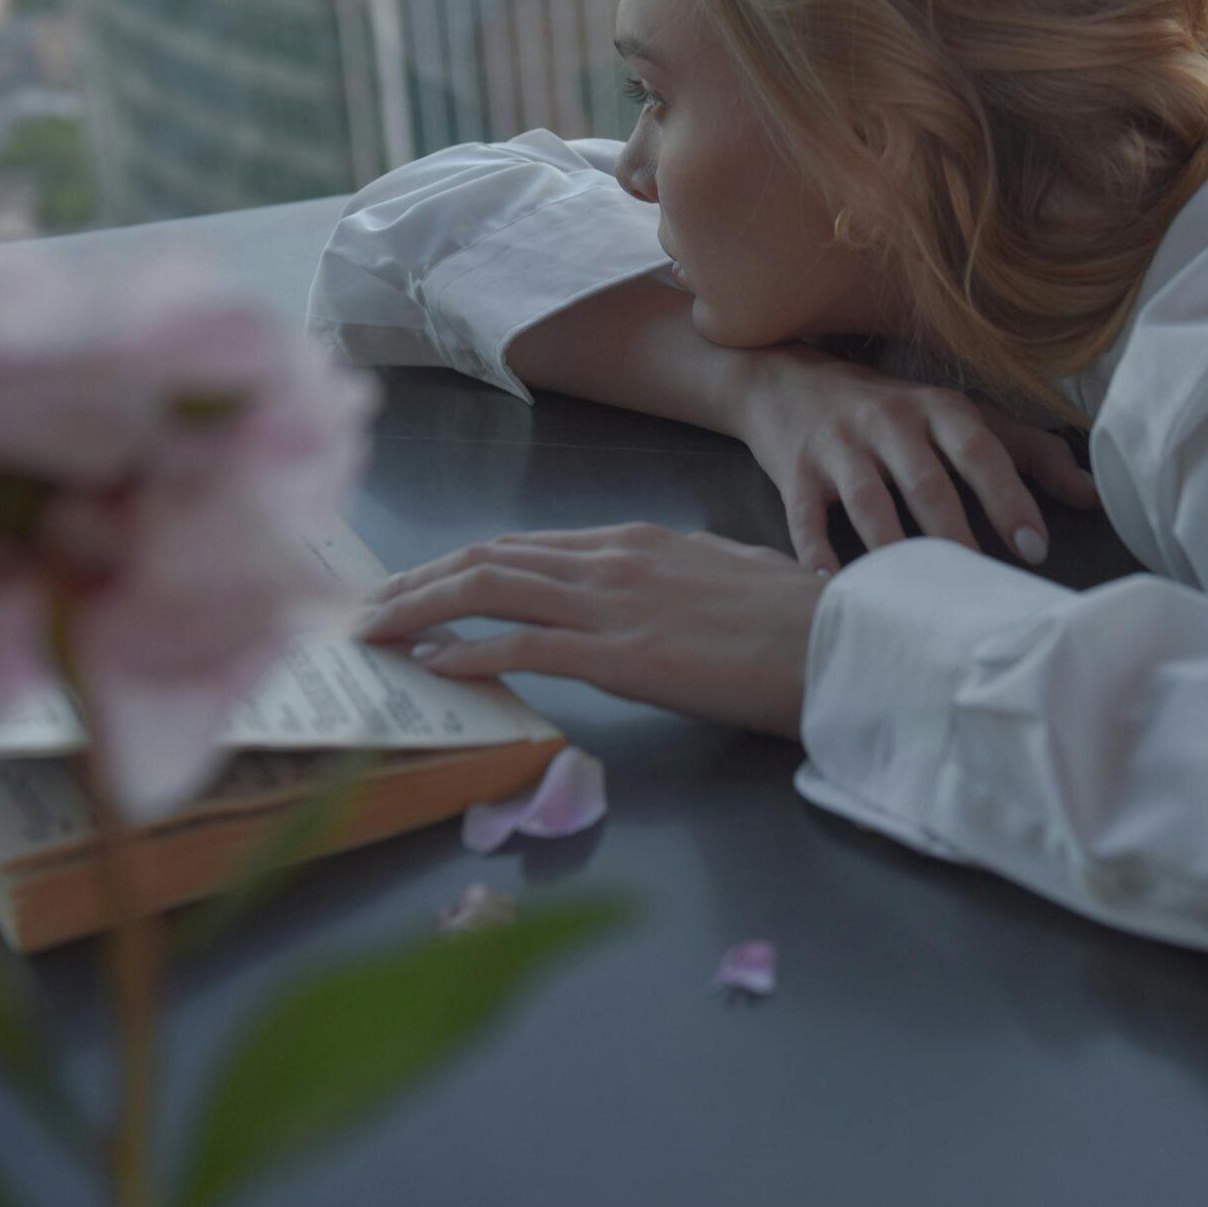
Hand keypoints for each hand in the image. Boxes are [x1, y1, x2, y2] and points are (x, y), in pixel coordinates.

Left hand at [358, 523, 823, 736]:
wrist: (842, 642)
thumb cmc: (795, 621)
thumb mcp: (717, 580)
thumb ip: (662, 583)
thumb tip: (634, 599)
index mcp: (633, 542)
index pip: (521, 548)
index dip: (457, 566)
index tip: (414, 587)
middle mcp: (612, 560)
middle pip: (487, 559)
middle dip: (417, 582)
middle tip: (365, 607)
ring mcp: (614, 603)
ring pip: (490, 589)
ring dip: (420, 608)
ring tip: (372, 630)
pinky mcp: (624, 654)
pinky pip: (525, 645)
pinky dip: (469, 651)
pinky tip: (432, 664)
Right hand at [727, 347, 1098, 574]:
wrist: (786, 381)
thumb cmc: (890, 411)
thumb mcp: (957, 416)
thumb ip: (1027, 451)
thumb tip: (1092, 494)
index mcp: (937, 407)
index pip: (980, 450)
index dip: (1009, 497)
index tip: (1034, 546)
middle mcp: (888, 420)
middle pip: (926, 482)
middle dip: (955, 534)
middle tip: (978, 585)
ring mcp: (838, 446)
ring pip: (868, 503)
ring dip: (893, 549)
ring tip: (913, 595)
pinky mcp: (794, 472)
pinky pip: (806, 518)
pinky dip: (816, 553)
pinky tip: (833, 585)